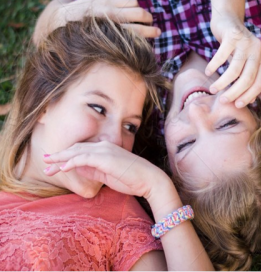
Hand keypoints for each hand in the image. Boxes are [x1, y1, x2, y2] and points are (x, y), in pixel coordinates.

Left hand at [43, 141, 169, 199]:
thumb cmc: (131, 179)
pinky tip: (63, 168)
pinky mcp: (105, 158)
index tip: (55, 163)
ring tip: (48, 165)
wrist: (149, 180)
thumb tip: (78, 168)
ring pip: (77, 152)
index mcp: (105, 149)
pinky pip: (84, 158)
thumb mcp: (108, 175)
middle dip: (59, 156)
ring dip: (61, 158)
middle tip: (45, 161)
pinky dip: (72, 162)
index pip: (81, 151)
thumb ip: (93, 170)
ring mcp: (105, 151)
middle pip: (76, 149)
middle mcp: (103, 146)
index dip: (66, 156)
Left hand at [57, 0, 160, 37]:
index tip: (158, 32)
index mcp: (109, 29)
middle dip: (148, 18)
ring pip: (133, 2)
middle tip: (149, 22)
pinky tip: (126, 6)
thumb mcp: (102, 41)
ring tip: (136, 15)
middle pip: (138, 13)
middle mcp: (109, 13)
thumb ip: (119, 39)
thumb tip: (136, 41)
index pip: (136, 30)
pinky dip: (129, 0)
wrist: (66, 18)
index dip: (149, 32)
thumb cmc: (87, 35)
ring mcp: (106, 0)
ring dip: (138, 8)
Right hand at [207, 14, 260, 107]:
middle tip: (223, 100)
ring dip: (222, 83)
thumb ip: (248, 77)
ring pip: (234, 70)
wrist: (228, 21)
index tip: (237, 105)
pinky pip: (221, 56)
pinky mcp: (232, 36)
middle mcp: (258, 50)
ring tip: (212, 89)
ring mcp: (245, 42)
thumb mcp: (244, 63)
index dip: (249, 96)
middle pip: (247, 78)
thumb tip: (249, 100)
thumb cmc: (234, 48)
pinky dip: (213, 66)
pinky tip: (208, 72)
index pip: (260, 83)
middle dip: (234, 92)